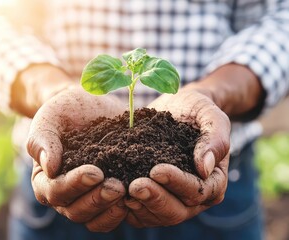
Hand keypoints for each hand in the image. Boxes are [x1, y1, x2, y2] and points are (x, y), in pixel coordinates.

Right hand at [27, 86, 127, 231]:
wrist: (93, 106)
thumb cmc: (67, 110)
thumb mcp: (51, 116)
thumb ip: (42, 139)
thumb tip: (49, 167)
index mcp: (45, 177)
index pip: (55, 190)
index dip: (74, 185)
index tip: (96, 172)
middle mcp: (64, 193)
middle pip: (75, 210)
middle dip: (96, 200)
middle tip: (117, 187)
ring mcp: (87, 197)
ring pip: (93, 219)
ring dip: (109, 209)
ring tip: (126, 193)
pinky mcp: (107, 196)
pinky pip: (111, 215)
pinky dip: (121, 212)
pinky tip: (135, 199)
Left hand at [124, 87, 229, 226]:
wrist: (179, 108)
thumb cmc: (198, 111)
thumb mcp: (211, 117)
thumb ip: (215, 139)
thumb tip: (205, 168)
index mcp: (213, 181)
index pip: (198, 191)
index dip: (178, 183)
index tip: (157, 170)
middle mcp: (193, 197)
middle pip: (176, 211)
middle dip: (155, 199)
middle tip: (135, 186)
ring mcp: (172, 199)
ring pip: (156, 215)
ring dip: (139, 205)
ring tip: (121, 190)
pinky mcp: (152, 196)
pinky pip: (140, 210)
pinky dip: (127, 206)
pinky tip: (114, 191)